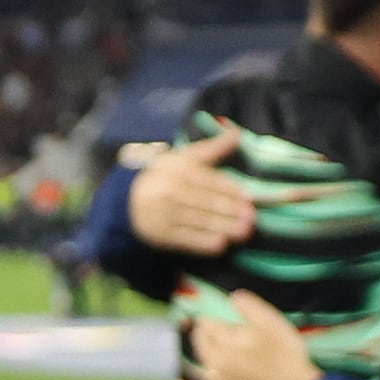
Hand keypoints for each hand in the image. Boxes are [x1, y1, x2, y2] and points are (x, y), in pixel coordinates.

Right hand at [118, 139, 253, 258]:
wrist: (129, 201)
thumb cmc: (166, 177)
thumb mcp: (185, 158)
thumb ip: (212, 148)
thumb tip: (237, 133)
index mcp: (177, 170)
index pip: (208, 181)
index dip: (230, 190)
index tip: (248, 199)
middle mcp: (169, 191)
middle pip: (205, 202)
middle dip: (229, 211)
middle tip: (251, 219)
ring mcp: (162, 214)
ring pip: (198, 221)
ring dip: (222, 228)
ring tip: (243, 233)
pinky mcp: (159, 235)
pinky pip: (185, 240)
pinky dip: (203, 243)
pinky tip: (220, 245)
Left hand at [195, 291, 320, 379]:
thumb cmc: (285, 356)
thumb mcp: (271, 322)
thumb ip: (250, 307)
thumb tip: (234, 297)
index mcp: (223, 343)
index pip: (205, 325)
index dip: (207, 318)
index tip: (209, 317)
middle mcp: (214, 365)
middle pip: (200, 346)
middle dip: (203, 336)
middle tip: (208, 331)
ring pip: (205, 367)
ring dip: (208, 358)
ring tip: (217, 352)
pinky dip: (217, 379)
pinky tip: (227, 377)